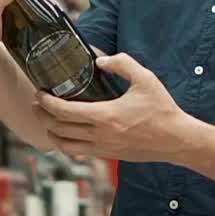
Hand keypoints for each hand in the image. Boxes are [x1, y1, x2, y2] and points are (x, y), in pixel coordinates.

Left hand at [34, 53, 189, 162]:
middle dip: (42, 116)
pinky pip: (78, 152)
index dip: (46, 102)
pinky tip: (67, 133)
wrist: (176, 140)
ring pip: (64, 145)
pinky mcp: (108, 155)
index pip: (63, 112)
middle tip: (38, 103)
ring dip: (51, 133)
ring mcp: (103, 148)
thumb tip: (100, 60)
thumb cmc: (162, 110)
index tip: (40, 93)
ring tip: (47, 120)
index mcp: (105, 116)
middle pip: (57, 129)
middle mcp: (100, 135)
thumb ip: (122, 64)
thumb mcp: (145, 79)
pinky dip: (66, 144)